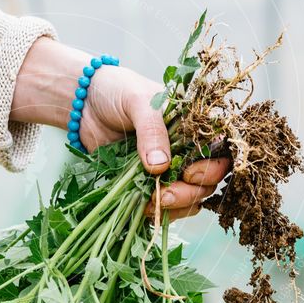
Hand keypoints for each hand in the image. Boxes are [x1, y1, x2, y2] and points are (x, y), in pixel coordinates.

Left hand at [78, 65, 230, 219]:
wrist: (83, 101)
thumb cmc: (116, 90)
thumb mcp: (137, 101)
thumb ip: (151, 130)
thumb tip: (160, 166)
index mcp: (193, 125)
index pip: (220, 151)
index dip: (213, 168)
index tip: (189, 173)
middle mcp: (187, 148)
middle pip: (207, 181)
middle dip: (190, 192)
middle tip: (165, 193)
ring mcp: (168, 168)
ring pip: (190, 198)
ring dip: (176, 206)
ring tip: (152, 202)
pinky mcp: (147, 182)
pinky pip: (165, 205)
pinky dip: (159, 212)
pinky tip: (144, 208)